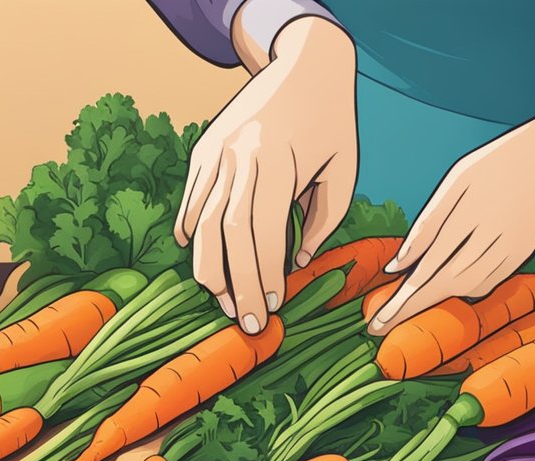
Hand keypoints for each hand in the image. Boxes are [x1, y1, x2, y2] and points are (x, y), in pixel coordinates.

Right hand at [174, 16, 356, 334]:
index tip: (270, 307)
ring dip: (208, 267)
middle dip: (235, 282)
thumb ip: (322, 222)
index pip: (263, 229)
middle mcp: (238, 155)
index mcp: (276, 159)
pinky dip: (191, 235)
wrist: (305, 64)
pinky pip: (191, 202)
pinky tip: (202, 264)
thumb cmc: (331, 123)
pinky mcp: (202, 151)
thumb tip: (294, 265)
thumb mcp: (343, 172)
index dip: (264, 273)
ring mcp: (214, 151)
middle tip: (244, 320)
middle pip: (226, 232)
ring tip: (220, 300)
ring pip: (199, 221)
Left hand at [367, 104, 534, 334]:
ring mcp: (511, 249)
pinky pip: (487, 283)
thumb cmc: (494, 165)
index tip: (376, 321)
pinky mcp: (523, 255)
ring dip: (436, 300)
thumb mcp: (457, 180)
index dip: (401, 299)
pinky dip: (464, 290)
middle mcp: (492, 236)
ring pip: (467, 287)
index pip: (427, 267)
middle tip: (379, 327)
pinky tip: (445, 288)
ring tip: (405, 307)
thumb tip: (397, 267)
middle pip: (444, 284)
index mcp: (470, 213)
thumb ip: (426, 225)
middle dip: (410, 308)